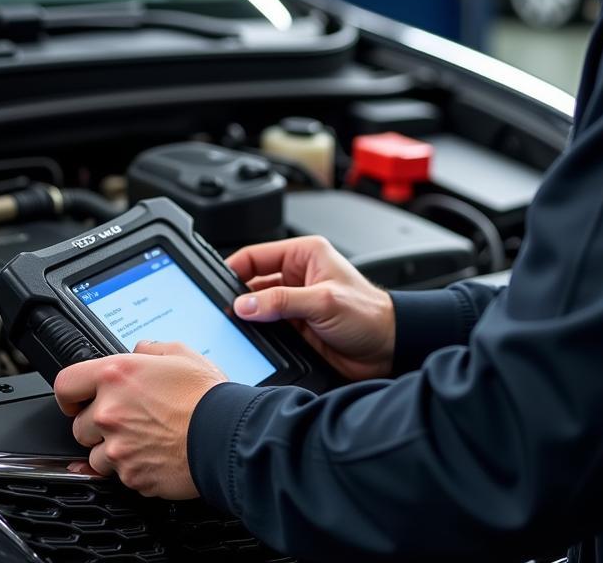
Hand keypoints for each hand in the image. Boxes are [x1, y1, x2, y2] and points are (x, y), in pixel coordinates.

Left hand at [54, 340, 226, 497]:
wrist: (225, 433)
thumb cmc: (206, 395)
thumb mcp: (182, 353)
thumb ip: (152, 349)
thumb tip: (140, 350)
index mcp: (117, 376)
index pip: (66, 384)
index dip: (70, 394)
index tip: (78, 400)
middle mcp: (109, 411)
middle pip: (78, 426)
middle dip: (98, 424)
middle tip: (128, 419)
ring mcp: (117, 447)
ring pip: (96, 455)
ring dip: (113, 449)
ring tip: (145, 439)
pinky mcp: (129, 475)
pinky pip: (119, 475)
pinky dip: (132, 468)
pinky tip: (155, 454)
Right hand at [227, 236, 394, 380]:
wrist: (388, 349)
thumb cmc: (370, 314)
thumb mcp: (323, 301)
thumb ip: (282, 301)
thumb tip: (244, 305)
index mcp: (305, 255)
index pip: (257, 255)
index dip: (233, 269)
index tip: (214, 286)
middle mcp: (298, 276)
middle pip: (253, 283)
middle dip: (237, 297)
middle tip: (221, 312)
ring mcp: (295, 303)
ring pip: (257, 308)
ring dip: (247, 319)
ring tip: (234, 329)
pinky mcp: (295, 327)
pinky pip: (266, 328)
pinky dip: (256, 334)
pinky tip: (249, 341)